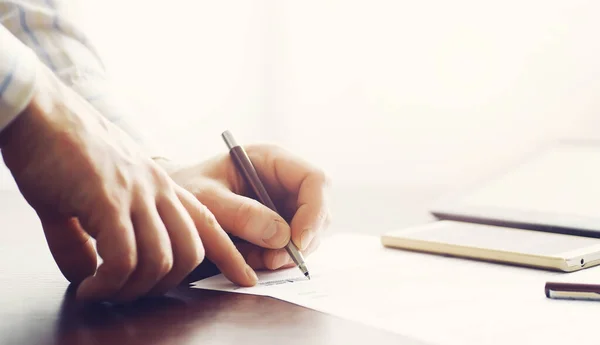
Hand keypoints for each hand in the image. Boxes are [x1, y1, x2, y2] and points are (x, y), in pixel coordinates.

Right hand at [0, 64, 256, 301]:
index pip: (208, 224)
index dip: (230, 255)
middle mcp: (158, 189)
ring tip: (104, 292)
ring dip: (132, 289)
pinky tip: (90, 286)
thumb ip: (88, 237)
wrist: (41, 110)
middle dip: (167, 284)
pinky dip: (109, 283)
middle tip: (133, 293)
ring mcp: (136, 193)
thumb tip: (85, 274)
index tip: (245, 278)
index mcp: (161, 186)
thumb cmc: (64, 149)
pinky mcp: (108, 198)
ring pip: (160, 260)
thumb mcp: (88, 195)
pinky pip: (123, 258)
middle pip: (191, 251)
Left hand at [160, 144, 330, 270]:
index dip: (314, 211)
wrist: (175, 202)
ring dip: (284, 253)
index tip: (298, 241)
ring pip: (308, 233)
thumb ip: (240, 214)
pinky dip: (274, 258)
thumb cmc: (188, 189)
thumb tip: (280, 236)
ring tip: (251, 258)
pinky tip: (249, 257)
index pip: (316, 180)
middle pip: (319, 210)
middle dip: (301, 240)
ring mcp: (286, 203)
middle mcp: (286, 180)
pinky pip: (291, 246)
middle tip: (272, 261)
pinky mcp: (280, 224)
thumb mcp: (207, 199)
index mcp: (273, 159)